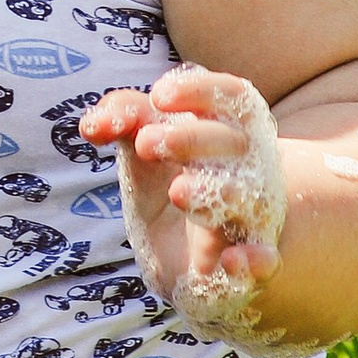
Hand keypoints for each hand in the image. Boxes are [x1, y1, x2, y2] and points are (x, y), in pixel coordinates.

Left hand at [81, 65, 286, 327]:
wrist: (191, 265)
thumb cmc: (168, 193)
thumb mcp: (144, 157)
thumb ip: (124, 123)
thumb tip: (91, 124)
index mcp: (226, 137)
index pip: (232, 98)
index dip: (202, 91)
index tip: (161, 97)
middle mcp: (248, 172)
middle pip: (236, 143)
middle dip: (191, 138)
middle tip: (146, 144)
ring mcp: (251, 219)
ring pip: (249, 199)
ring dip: (214, 192)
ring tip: (180, 192)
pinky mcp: (250, 266)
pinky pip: (265, 263)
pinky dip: (255, 262)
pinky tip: (234, 261)